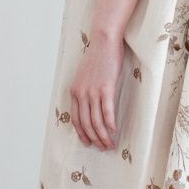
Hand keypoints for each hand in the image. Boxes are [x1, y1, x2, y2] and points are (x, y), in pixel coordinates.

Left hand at [69, 31, 123, 149]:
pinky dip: (110, 124)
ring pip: (96, 121)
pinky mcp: (106, 88)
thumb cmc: (98, 57)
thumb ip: (85, 90)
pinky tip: (114, 131)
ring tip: (110, 144)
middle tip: (103, 147)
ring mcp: (93, 92)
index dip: (82, 133)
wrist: (104, 41)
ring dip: (103, 136)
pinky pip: (107, 112)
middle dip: (95, 139)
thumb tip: (91, 104)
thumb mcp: (85, 75)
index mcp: (74, 91)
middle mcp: (81, 94)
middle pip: (86, 124)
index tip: (89, 142)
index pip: (76, 119)